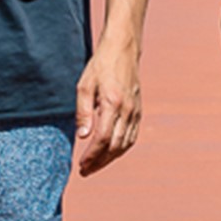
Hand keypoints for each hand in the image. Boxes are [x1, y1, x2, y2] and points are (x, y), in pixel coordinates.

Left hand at [73, 45, 143, 175]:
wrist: (123, 49)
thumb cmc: (101, 65)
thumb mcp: (84, 86)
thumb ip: (83, 112)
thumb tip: (82, 137)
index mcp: (112, 103)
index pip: (103, 138)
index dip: (92, 155)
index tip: (82, 164)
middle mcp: (127, 110)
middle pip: (115, 146)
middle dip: (100, 162)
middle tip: (85, 171)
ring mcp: (135, 111)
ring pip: (125, 144)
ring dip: (110, 159)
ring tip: (95, 166)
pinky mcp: (138, 111)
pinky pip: (132, 136)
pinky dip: (121, 148)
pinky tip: (110, 153)